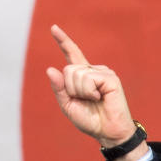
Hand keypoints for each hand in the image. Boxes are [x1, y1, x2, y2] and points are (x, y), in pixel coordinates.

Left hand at [45, 25, 143, 160]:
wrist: (108, 132)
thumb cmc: (90, 120)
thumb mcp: (68, 105)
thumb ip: (59, 88)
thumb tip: (50, 69)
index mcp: (82, 76)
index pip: (71, 54)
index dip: (63, 41)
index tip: (53, 28)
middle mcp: (93, 70)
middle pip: (68, 69)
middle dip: (70, 89)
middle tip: (85, 100)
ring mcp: (103, 72)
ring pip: (76, 74)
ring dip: (80, 92)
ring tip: (94, 100)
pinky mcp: (110, 78)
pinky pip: (88, 79)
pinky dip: (89, 92)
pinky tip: (100, 98)